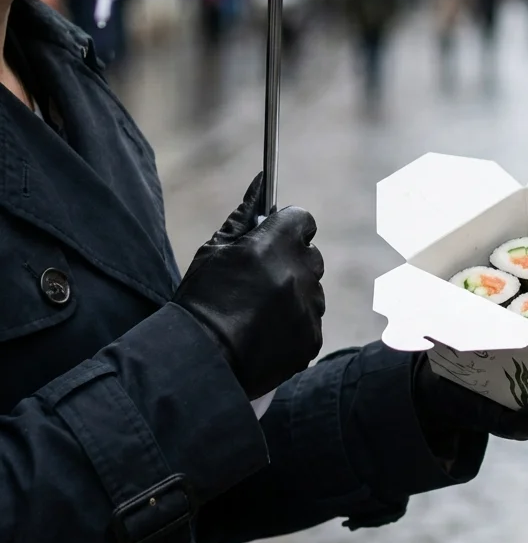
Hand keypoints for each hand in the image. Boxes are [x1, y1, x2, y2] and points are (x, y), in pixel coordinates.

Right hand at [172, 174, 325, 398]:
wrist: (198, 360)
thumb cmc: (201, 299)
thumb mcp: (214, 251)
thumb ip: (244, 216)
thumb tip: (261, 182)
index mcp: (276, 245)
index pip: (302, 219)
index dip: (288, 228)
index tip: (274, 238)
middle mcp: (300, 274)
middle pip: (310, 256)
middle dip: (291, 261)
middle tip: (261, 280)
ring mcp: (310, 309)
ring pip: (312, 291)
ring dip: (294, 295)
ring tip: (258, 312)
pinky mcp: (312, 339)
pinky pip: (310, 322)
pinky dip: (294, 325)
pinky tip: (265, 334)